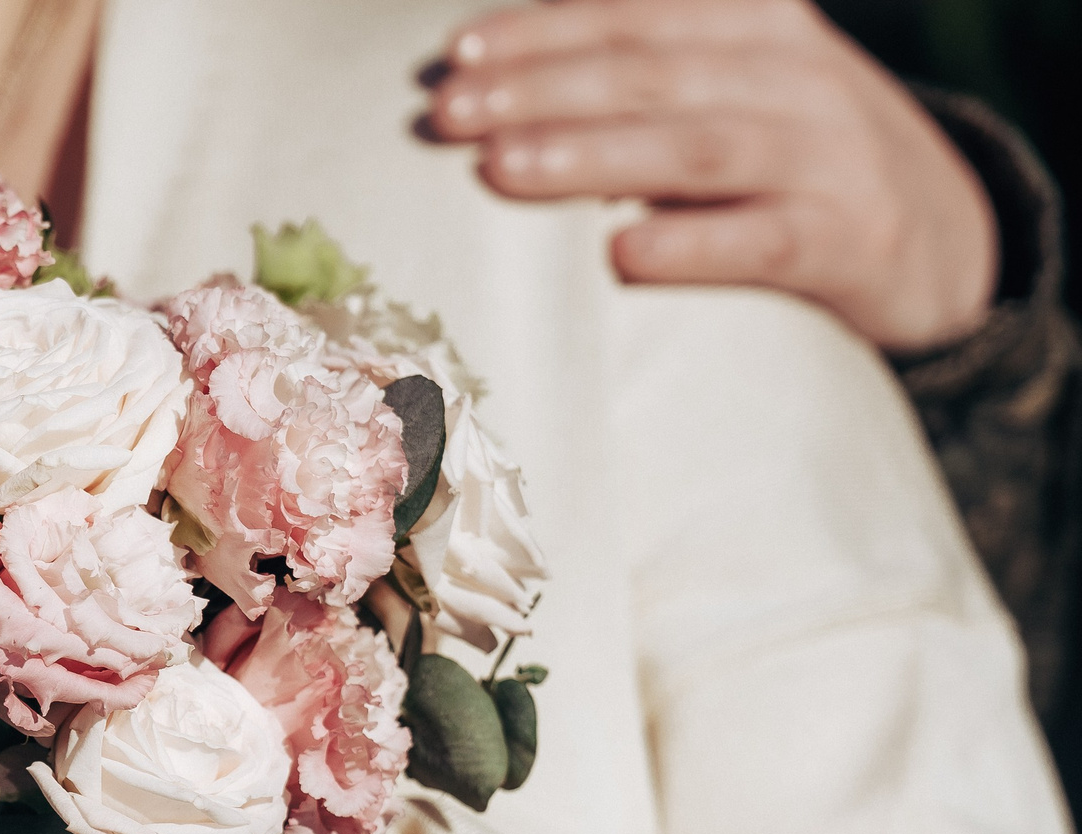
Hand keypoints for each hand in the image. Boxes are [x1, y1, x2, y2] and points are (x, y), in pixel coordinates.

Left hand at [423, 0, 996, 350]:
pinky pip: (763, 240)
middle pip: (650, 72)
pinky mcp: (847, 241)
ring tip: (501, 169)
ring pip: (696, 146)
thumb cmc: (790, 159)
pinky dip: (692, 244)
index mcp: (757, 24)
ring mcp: (827, 157)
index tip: (452, 55)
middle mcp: (795, 75)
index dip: (542, 28)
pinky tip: (622, 253)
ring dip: (592, 155)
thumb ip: (648, 64)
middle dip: (539, 89)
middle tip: (446, 117)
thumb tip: (502, 69)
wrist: (942, 238)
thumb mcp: (736, 81)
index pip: (635, 12)